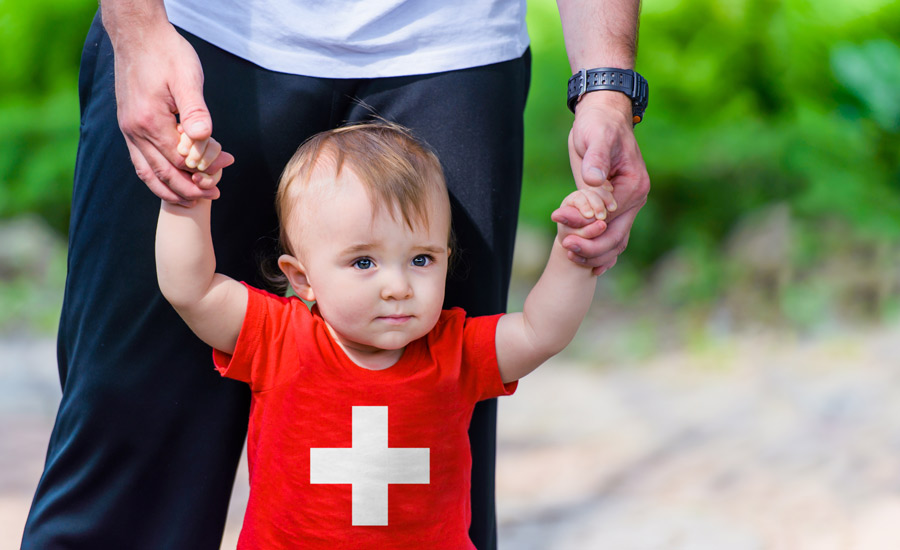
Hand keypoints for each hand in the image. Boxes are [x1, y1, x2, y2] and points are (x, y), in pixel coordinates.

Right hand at [107, 12, 231, 204]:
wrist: (138, 34)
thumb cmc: (167, 53)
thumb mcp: (187, 78)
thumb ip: (195, 111)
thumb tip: (204, 138)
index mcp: (150, 122)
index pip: (179, 160)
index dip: (202, 172)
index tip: (224, 172)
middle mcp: (134, 130)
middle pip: (162, 173)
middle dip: (188, 189)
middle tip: (212, 196)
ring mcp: (128, 129)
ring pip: (146, 172)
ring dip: (170, 189)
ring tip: (192, 199)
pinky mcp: (127, 125)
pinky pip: (139, 161)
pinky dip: (155, 176)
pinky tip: (170, 180)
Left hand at [560, 92, 649, 274]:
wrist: (603, 116)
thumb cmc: (598, 124)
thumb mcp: (595, 137)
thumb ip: (596, 160)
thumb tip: (593, 179)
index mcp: (633, 185)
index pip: (609, 218)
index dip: (585, 227)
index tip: (561, 230)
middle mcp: (636, 198)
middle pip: (616, 236)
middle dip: (590, 247)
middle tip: (565, 249)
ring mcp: (628, 204)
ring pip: (615, 240)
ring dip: (594, 252)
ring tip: (569, 255)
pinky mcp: (617, 206)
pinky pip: (612, 234)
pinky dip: (599, 248)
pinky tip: (583, 259)